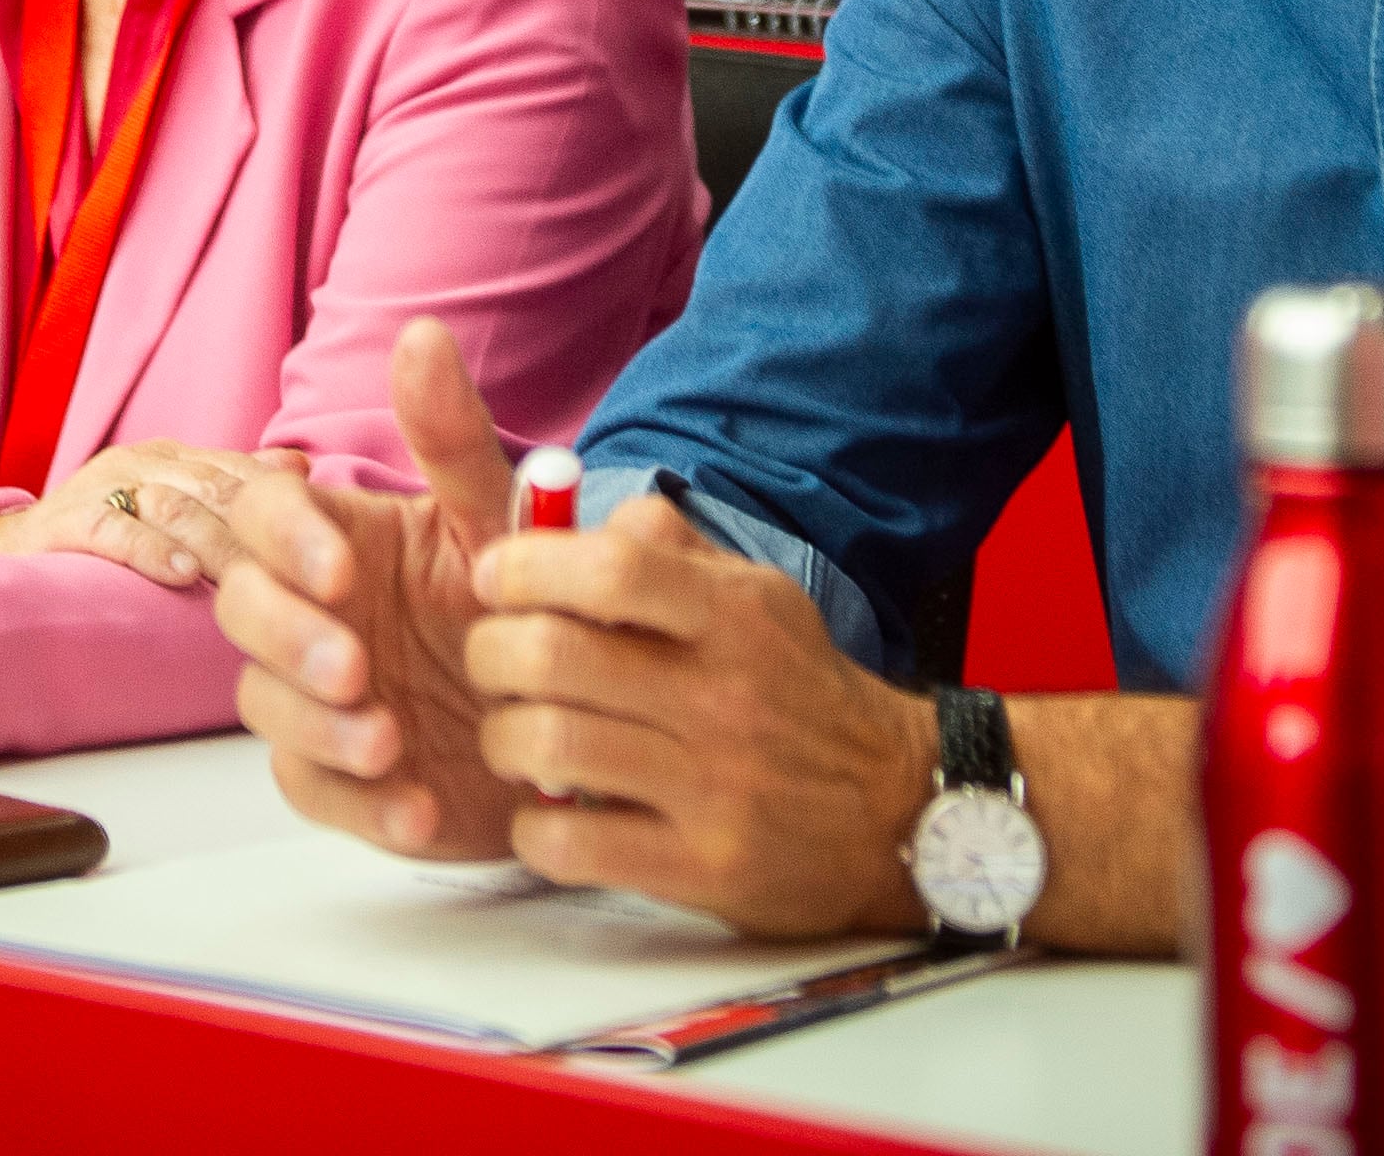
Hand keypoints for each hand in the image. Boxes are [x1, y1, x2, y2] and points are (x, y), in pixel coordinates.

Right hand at [0, 440, 299, 588]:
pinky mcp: (61, 524)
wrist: (3, 558)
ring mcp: (101, 488)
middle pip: (218, 489)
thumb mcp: (171, 507)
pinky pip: (110, 532)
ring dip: (220, 543)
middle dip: (268, 531)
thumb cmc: (103, 538)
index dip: (289, 509)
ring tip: (261, 581)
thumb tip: (300, 467)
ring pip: (175, 506)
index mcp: (174, 458)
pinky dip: (148, 551)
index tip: (336, 547)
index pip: (244, 473)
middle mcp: (142, 463)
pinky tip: (181, 576)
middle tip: (318, 574)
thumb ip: (230, 488)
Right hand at [217, 319, 535, 858]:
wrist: (580, 713)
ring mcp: (316, 695)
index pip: (263, 514)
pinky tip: (418, 809)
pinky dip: (359, 807)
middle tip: (358, 669)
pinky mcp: (338, 777)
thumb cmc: (525, 601)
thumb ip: (452, 437)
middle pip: (241, 609)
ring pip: (262, 704)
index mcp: (339, 535)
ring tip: (389, 743)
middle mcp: (311, 611)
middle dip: (287, 639)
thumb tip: (420, 333)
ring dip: (316, 726)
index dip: (286, 542)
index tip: (341, 574)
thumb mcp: (498, 520)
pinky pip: (313, 790)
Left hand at [465, 491, 936, 936]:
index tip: (494, 578)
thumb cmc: (797, 694)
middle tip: (490, 661)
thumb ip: (666, 549)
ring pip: (549, 746)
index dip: (528, 566)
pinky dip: (532, 826)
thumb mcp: (756, 598)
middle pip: (556, 655)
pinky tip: (546, 812)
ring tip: (512, 736)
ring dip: (502, 738)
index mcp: (735, 617)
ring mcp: (715, 788)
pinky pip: (572, 844)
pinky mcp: (703, 868)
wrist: (894, 811)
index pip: (613, 569)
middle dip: (490, 653)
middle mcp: (725, 696)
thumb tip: (570, 515)